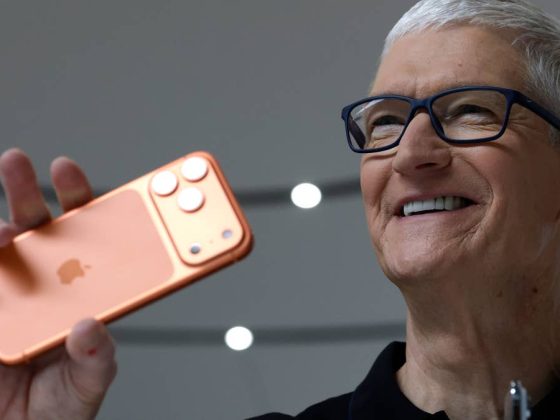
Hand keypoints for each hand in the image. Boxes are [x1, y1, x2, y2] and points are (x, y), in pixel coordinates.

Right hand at [0, 148, 116, 419]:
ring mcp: (4, 297)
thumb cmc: (56, 411)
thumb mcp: (86, 386)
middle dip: (25, 191)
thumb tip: (92, 327)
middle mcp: (42, 286)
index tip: (70, 173)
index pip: (85, 237)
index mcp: (82, 292)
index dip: (79, 201)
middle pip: (36, 229)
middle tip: (19, 163)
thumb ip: (96, 358)